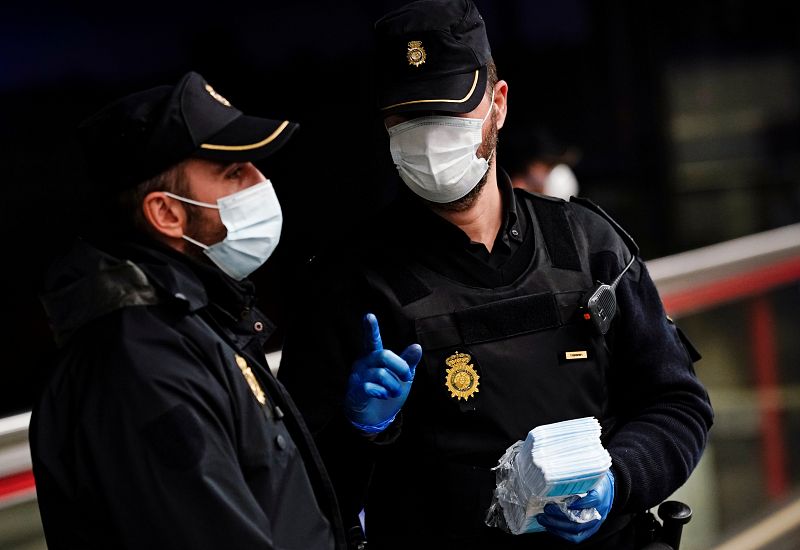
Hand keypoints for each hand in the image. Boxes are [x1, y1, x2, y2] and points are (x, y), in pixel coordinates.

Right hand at [344, 313, 421, 432]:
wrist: (374, 418)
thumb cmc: (387, 392)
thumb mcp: (402, 377)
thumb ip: (408, 362)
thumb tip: (417, 346)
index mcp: (374, 356)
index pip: (372, 340)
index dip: (371, 328)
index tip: (369, 315)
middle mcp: (364, 363)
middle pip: (384, 355)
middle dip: (401, 367)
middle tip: (407, 378)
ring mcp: (358, 377)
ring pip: (381, 374)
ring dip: (393, 386)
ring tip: (392, 393)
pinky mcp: (355, 391)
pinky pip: (370, 387)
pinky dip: (382, 393)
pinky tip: (382, 396)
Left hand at [537, 469, 614, 543]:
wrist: (606, 491)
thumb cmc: (593, 481)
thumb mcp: (589, 474)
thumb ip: (576, 474)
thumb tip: (556, 468)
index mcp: (600, 495)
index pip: (592, 500)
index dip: (577, 502)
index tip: (561, 499)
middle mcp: (599, 511)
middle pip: (581, 518)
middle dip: (560, 515)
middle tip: (546, 508)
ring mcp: (595, 522)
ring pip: (576, 529)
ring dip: (557, 526)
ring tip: (542, 518)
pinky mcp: (590, 530)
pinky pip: (577, 537)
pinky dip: (561, 534)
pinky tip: (550, 527)